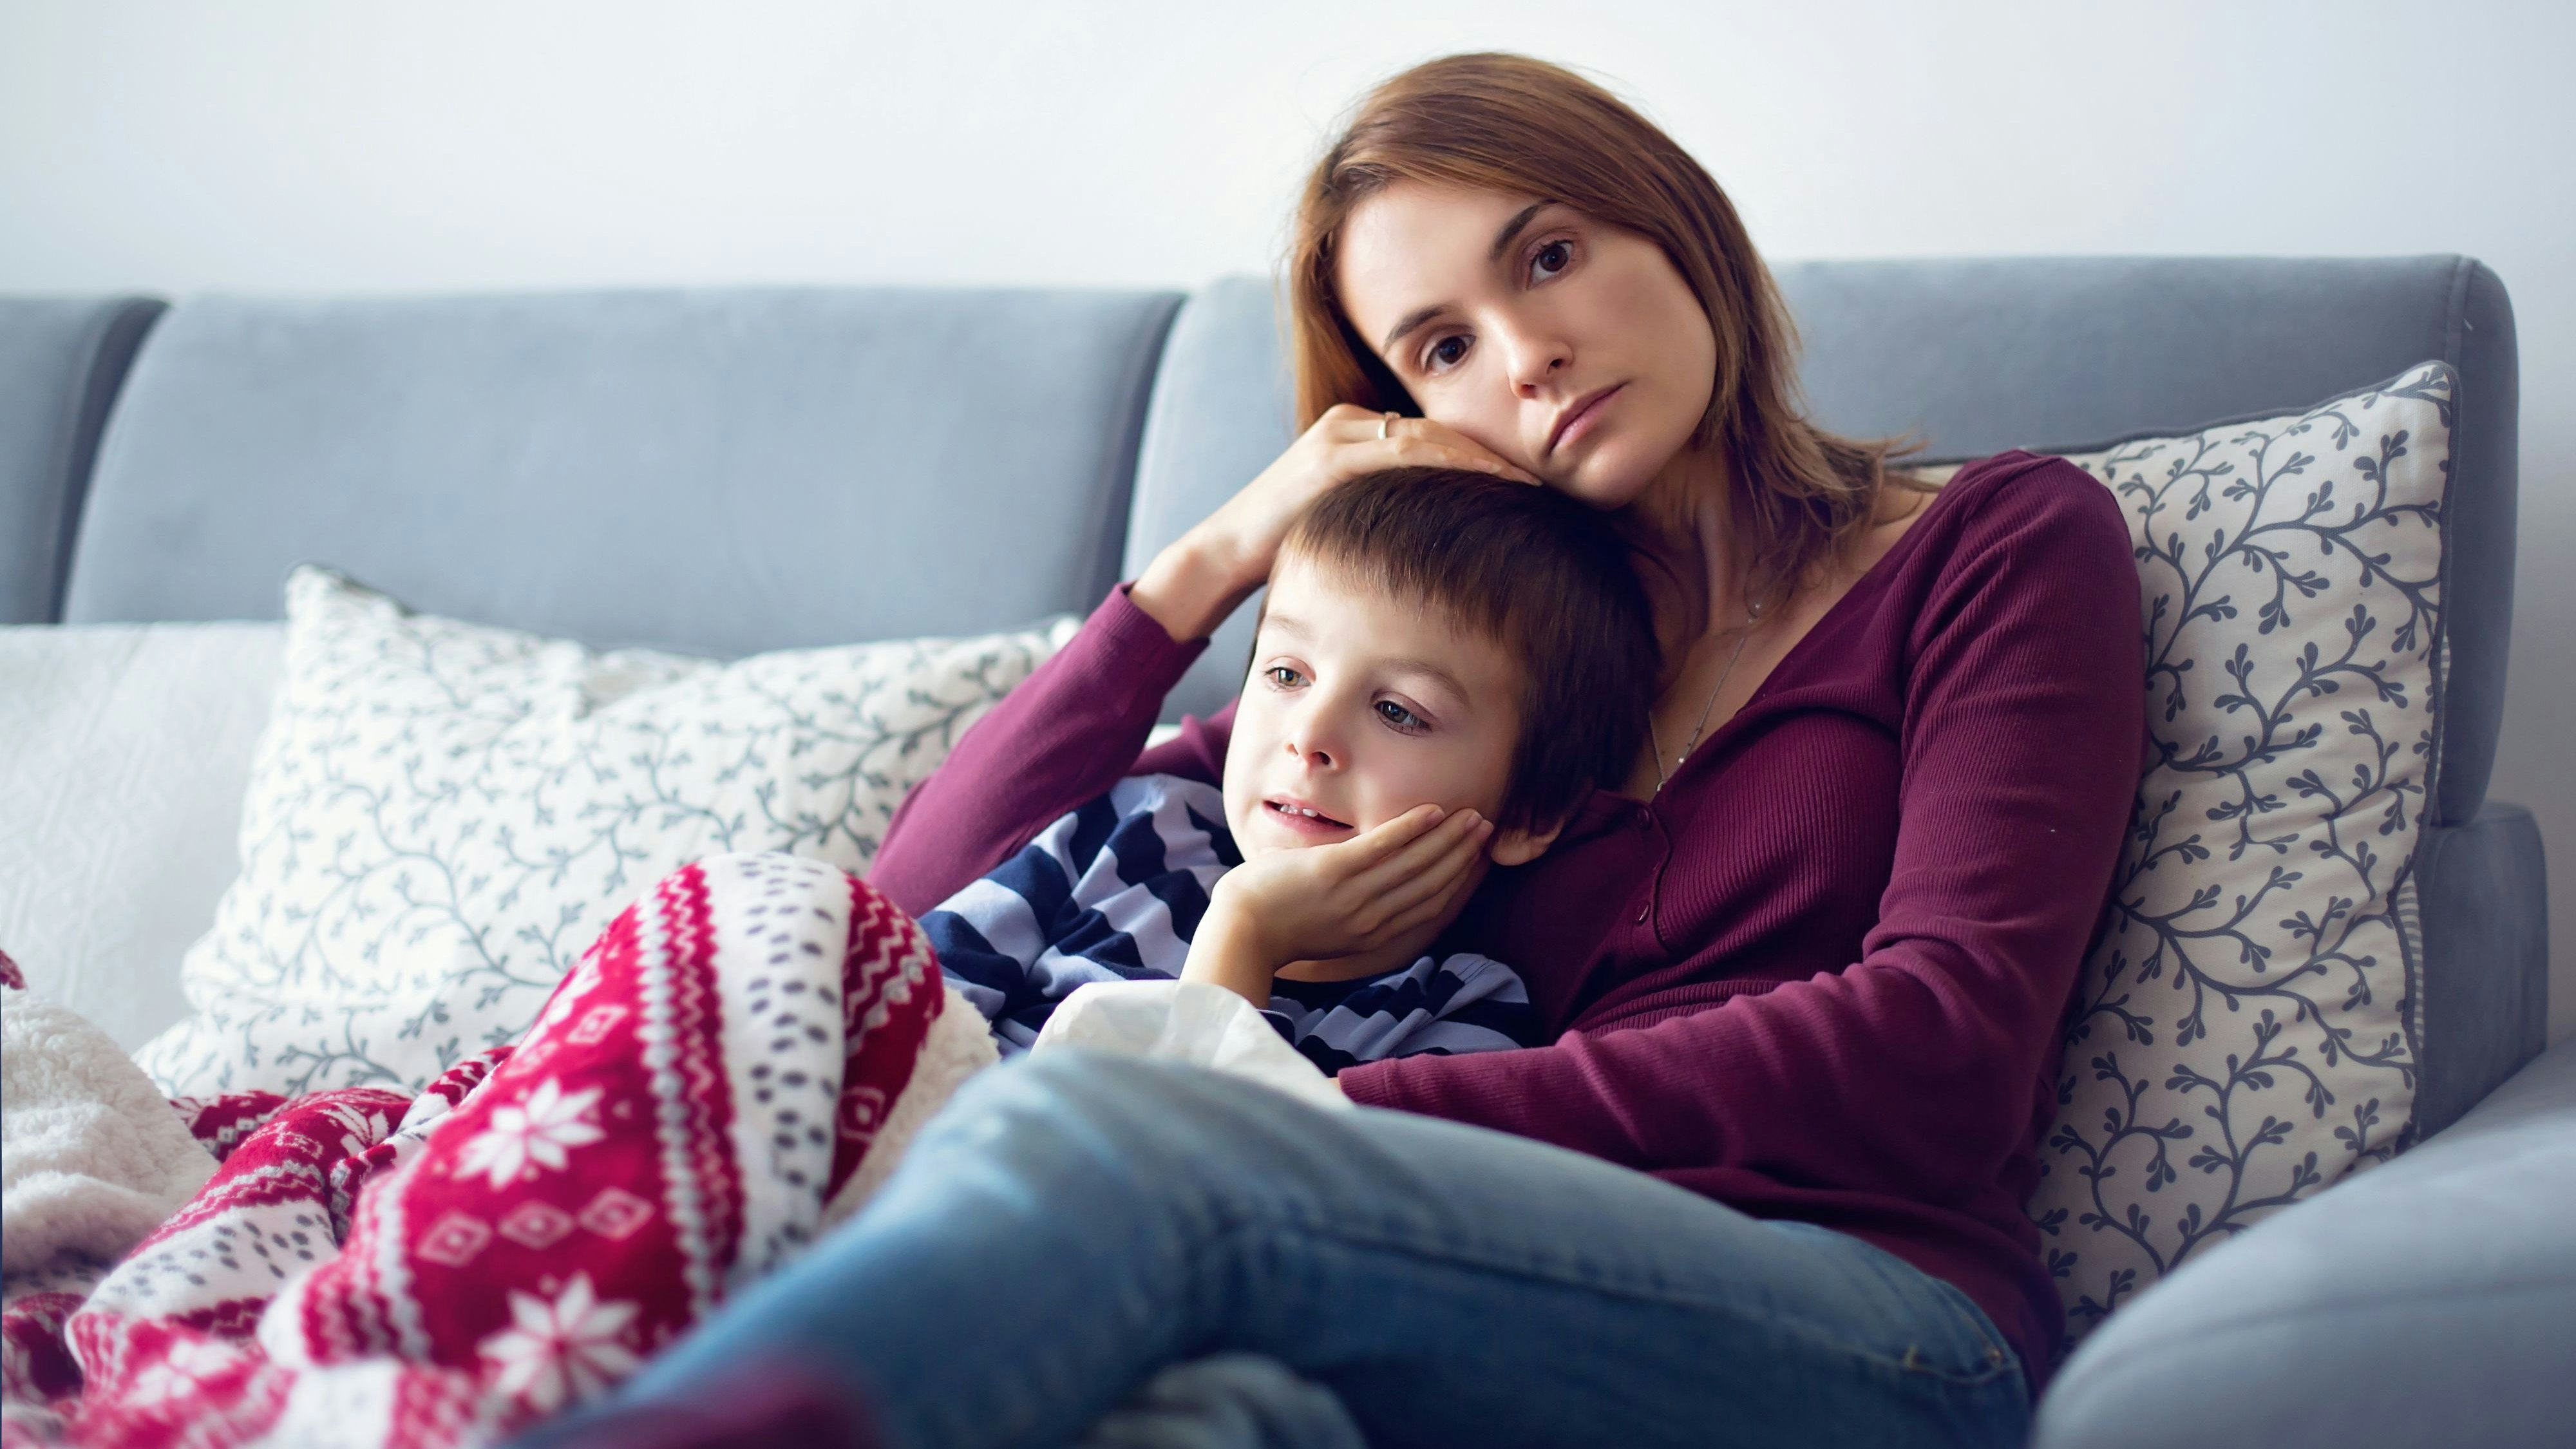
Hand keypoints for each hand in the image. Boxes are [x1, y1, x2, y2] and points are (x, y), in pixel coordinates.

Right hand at [1130, 405, 1541, 640]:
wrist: (1222, 555)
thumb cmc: (1284, 548)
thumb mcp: (1343, 520)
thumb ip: (1383, 512)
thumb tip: (1437, 538)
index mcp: (1352, 431)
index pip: (1431, 435)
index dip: (1481, 456)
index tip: (1525, 482)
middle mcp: (1346, 424)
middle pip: (1437, 431)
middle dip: (1492, 455)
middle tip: (1543, 482)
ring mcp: (1336, 438)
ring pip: (1427, 439)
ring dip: (1481, 462)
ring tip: (1526, 487)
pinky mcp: (1327, 461)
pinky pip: (1403, 457)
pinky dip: (1448, 468)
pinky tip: (1484, 487)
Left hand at [1187, 805, 1494, 999]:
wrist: (1240, 932)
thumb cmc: (1274, 927)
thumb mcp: (1325, 926)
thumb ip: (1351, 908)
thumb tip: (1361, 883)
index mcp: (1371, 933)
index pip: (1427, 904)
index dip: (1456, 880)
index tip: (1475, 859)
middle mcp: (1371, 918)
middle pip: (1431, 882)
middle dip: (1462, 855)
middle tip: (1485, 830)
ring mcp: (1354, 895)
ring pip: (1416, 863)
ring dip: (1448, 838)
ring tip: (1472, 818)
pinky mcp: (1334, 872)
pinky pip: (1383, 846)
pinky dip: (1411, 828)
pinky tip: (1433, 810)